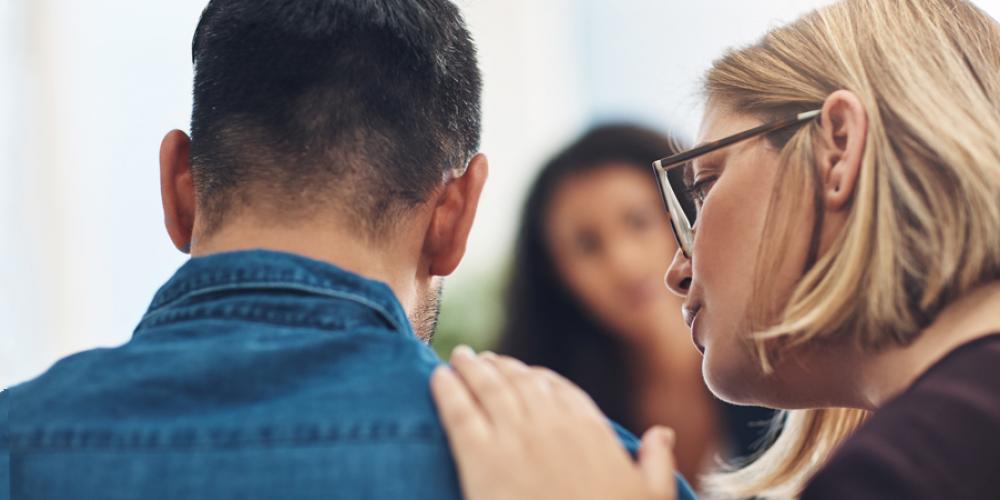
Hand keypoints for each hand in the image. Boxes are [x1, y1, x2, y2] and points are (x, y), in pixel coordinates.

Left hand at [431, 346, 677, 499]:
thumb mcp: (650, 496)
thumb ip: (656, 461)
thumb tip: (662, 433)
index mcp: (588, 429)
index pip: (559, 389)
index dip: (538, 377)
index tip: (525, 372)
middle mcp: (549, 425)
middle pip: (520, 382)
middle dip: (501, 367)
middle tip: (484, 359)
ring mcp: (512, 439)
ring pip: (488, 388)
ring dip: (471, 368)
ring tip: (460, 357)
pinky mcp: (479, 460)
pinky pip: (458, 413)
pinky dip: (447, 391)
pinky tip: (436, 377)